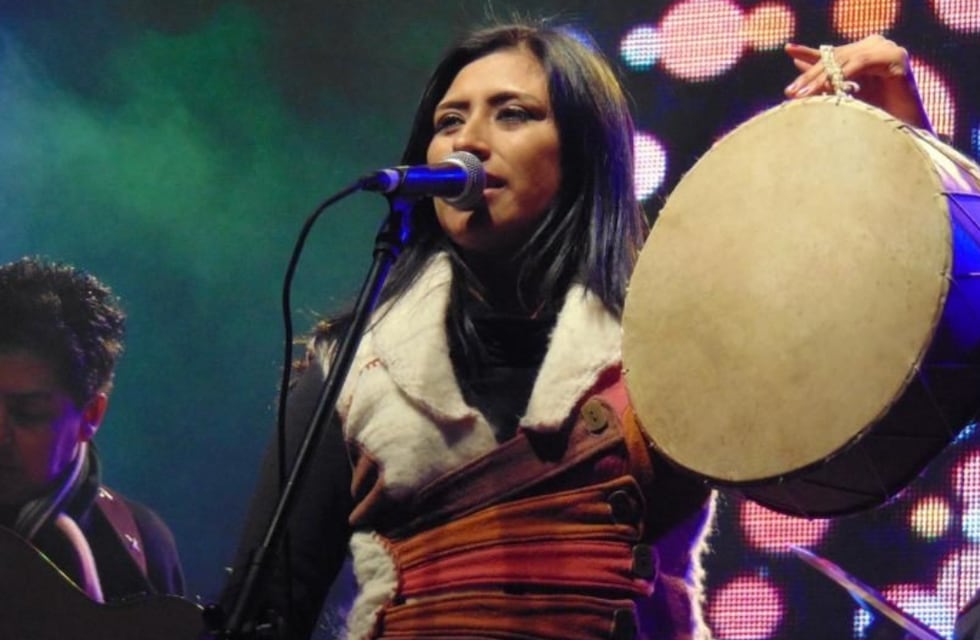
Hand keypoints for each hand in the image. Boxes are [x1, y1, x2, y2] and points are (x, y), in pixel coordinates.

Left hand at [783, 35, 931, 130]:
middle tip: (790, 91)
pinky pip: (861, 62)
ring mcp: (887, 48)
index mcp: (864, 52)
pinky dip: (842, 75)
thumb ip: (823, 79)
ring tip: (802, 95)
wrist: (904, 131)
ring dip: (821, 78)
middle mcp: (876, 45)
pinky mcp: (896, 56)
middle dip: (810, 75)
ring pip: (845, 59)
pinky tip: (828, 89)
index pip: (832, 53)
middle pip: (836, 57)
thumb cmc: (874, 117)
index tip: (787, 49)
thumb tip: (796, 64)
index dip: (809, 52)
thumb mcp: (841, 95)